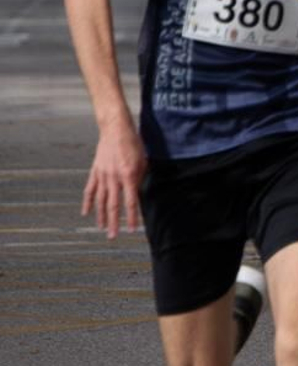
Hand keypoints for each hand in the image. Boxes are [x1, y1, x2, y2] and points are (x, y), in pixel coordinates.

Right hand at [82, 120, 144, 238]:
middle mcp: (114, 177)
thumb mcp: (143, 161)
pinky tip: (86, 213)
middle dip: (113, 222)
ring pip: (100, 200)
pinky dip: (87, 202)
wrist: (116, 129)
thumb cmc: (134, 144)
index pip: (131, 202)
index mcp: (129, 175)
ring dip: (100, 216)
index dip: (132, 217)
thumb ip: (139, 179)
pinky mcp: (95, 171)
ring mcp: (102, 175)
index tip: (132, 230)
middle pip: (112, 205)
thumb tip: (136, 194)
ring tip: (101, 228)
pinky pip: (90, 189)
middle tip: (113, 236)